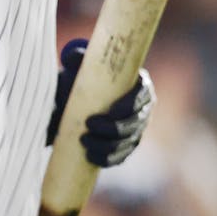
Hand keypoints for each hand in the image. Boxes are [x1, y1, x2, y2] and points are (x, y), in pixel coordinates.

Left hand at [47, 38, 155, 167]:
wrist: (77, 103)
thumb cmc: (84, 80)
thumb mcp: (80, 68)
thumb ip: (77, 58)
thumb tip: (73, 56)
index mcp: (139, 85)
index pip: (142, 95)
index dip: (130, 105)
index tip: (111, 110)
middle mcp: (143, 108)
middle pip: (136, 122)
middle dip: (114, 128)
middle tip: (89, 125)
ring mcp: (137, 129)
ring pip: (128, 141)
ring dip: (107, 145)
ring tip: (84, 140)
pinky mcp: (127, 146)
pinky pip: (121, 156)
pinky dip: (107, 159)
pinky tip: (90, 156)